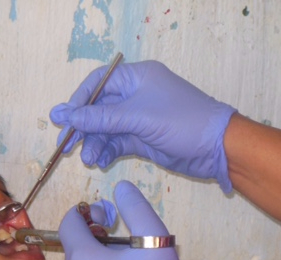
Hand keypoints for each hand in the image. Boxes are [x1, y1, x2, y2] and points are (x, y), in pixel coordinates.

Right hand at [50, 60, 236, 192]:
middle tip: (66, 146)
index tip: (64, 120)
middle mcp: (135, 95)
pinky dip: (107, 152)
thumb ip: (100, 118)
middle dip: (83, 128)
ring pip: (106, 129)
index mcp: (137, 77)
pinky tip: (101, 162)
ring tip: (89, 160)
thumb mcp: (137, 117)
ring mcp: (138, 118)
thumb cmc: (181, 122)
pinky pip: (116, 143)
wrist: (217, 149)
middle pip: (98, 108)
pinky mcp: (142, 139)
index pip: (98, 83)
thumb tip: (63, 114)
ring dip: (94, 144)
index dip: (79, 100)